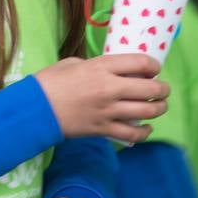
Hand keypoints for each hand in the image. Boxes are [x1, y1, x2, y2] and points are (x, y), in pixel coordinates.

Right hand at [36, 54, 168, 143]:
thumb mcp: (73, 63)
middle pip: (151, 90)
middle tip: (162, 90)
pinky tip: (147, 128)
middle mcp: (110, 88)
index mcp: (102, 67)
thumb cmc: (50, 82)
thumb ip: (96, 66)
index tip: (154, 69)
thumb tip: (111, 71)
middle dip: (162, 89)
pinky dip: (144, 132)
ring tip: (159, 106)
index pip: (141, 63)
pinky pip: (133, 134)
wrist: (34, 109)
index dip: (154, 66)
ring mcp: (108, 111)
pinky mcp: (103, 130)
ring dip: (159, 109)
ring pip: (147, 112)